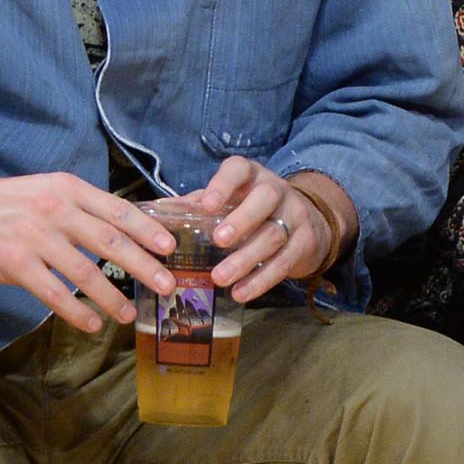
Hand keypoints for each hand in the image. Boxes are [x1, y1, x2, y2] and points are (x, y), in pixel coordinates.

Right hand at [0, 171, 177, 335]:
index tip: (171, 247)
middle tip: (168, 286)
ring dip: (112, 297)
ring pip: (85, 272)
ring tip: (130, 314)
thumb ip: (85, 208)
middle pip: (110, 241)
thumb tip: (130, 231)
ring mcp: (35, 238)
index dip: (147, 230)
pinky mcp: (16, 264)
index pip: (117, 210)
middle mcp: (56, 211)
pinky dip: (78, 312)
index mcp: (69, 190)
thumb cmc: (10, 203)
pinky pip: (55, 294)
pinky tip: (93, 324)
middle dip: (144, 266)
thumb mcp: (50, 191)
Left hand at [195, 158, 331, 303]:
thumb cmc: (252, 209)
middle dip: (242, 220)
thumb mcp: (229, 200)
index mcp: (251, 176)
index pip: (239, 170)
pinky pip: (284, 262)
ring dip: (246, 259)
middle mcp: (276, 190)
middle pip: (265, 199)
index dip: (223, 184)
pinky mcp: (306, 242)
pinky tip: (240, 293)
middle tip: (218, 241)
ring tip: (220, 278)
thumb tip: (157, 212)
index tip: (207, 204)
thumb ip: (197, 205)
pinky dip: (261, 280)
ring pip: (273, 235)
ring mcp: (295, 215)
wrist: (306, 222)